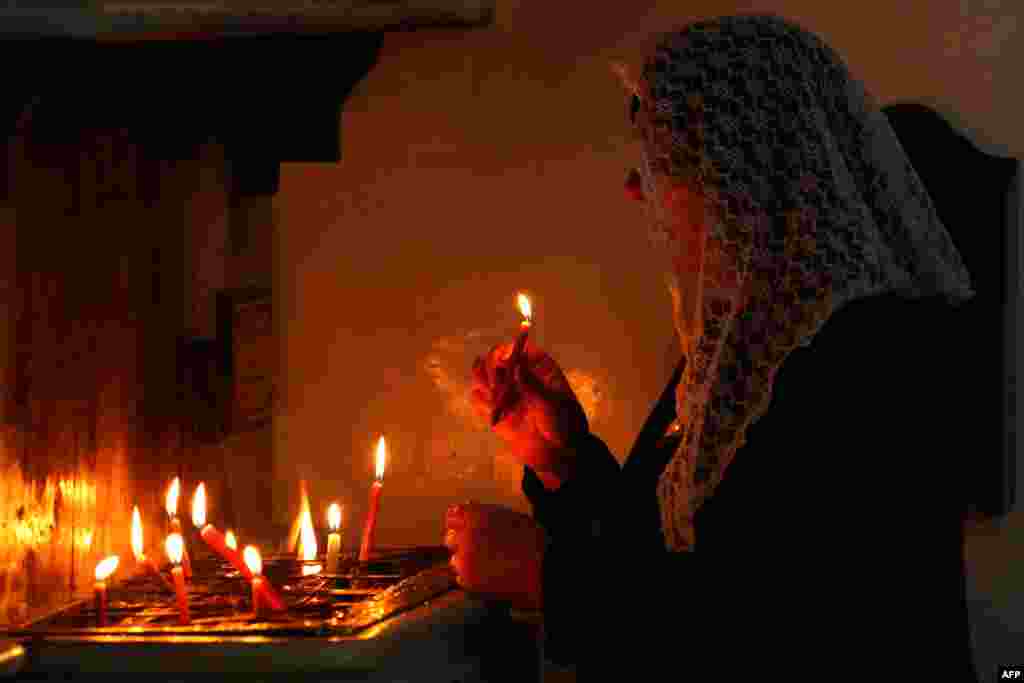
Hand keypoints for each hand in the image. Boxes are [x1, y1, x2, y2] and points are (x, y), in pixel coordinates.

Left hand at [444, 502, 544, 609]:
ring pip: (455, 560)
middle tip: (482, 549)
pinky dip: (472, 578)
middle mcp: (465, 535)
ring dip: (467, 562)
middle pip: (450, 538)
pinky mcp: (468, 581)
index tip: (468, 529)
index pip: (453, 516)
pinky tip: (492, 577)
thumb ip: (485, 512)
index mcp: (475, 515)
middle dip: (462, 543)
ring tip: (491, 565)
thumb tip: (468, 505)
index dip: (461, 523)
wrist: (545, 569)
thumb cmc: (533, 541)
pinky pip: (462, 578)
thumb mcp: (510, 517)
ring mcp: (464, 559)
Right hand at [471, 340, 588, 488]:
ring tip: (494, 396)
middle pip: (495, 357)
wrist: (557, 455)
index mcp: (538, 367)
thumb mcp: (552, 406)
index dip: (508, 351)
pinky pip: (478, 397)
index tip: (506, 364)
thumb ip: (533, 386)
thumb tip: (516, 366)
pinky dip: (480, 400)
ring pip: (482, 374)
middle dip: (491, 368)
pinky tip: (493, 411)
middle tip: (496, 386)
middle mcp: (519, 374)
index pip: (518, 346)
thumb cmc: (563, 426)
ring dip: (482, 381)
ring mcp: (506, 391)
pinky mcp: (495, 409)